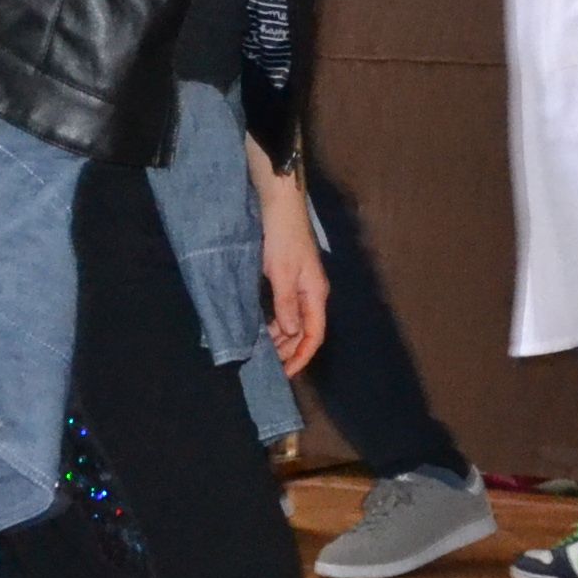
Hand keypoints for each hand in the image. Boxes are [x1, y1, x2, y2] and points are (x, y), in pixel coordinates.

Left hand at [250, 152, 328, 370]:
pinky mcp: (289, 276)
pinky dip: (275, 321)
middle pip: (305, 331)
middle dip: (289, 350)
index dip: (301, 357)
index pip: (314, 335)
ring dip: (281, 337)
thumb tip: (292, 334)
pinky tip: (261, 326)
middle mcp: (312, 292)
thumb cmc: (281, 237)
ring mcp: (301, 284)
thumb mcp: (282, 274)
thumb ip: (286, 305)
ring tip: (262, 350)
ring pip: (294, 320)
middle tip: (267, 365)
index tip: (285, 374)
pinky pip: (286, 308)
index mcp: (315, 294)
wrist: (279, 203)